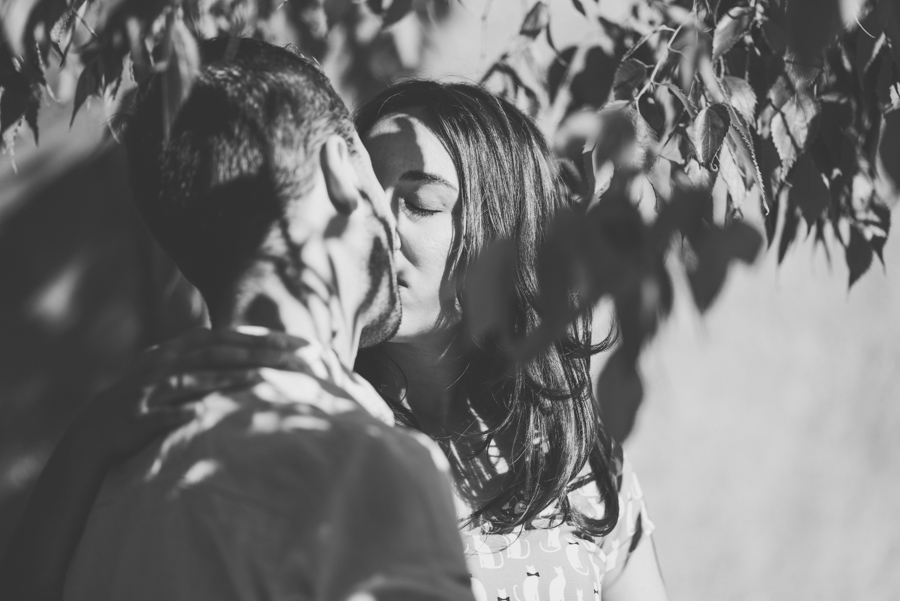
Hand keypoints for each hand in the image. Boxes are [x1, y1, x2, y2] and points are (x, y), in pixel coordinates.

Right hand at [66, 327, 306, 465]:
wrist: (96, 428)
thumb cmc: (148, 399)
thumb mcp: (177, 372)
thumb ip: (210, 359)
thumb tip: (254, 351)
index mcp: (176, 349)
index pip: (226, 336)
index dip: (262, 336)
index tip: (298, 343)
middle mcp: (164, 362)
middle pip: (215, 352)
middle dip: (255, 351)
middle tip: (293, 356)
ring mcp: (149, 389)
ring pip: (190, 380)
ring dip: (223, 378)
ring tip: (258, 377)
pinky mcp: (136, 417)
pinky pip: (158, 415)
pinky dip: (177, 414)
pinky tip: (197, 415)